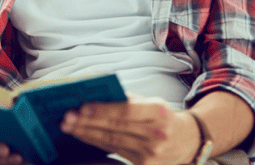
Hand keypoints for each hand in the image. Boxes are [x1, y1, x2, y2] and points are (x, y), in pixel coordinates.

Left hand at [60, 95, 200, 164]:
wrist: (186, 141)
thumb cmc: (163, 117)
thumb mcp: (151, 102)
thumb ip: (127, 99)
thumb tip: (96, 96)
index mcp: (159, 112)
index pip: (127, 111)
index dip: (103, 110)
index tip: (83, 107)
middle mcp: (156, 134)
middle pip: (115, 127)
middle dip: (88, 122)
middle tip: (68, 117)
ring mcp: (150, 152)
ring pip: (111, 140)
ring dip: (86, 133)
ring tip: (69, 126)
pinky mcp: (143, 164)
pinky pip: (114, 150)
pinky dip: (95, 142)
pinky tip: (82, 135)